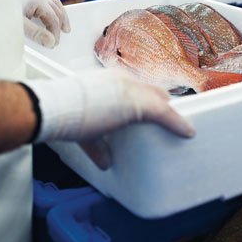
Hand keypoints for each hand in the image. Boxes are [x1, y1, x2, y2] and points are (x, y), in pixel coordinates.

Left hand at [20, 0, 70, 47]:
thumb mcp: (18, 26)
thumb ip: (36, 34)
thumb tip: (51, 41)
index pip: (53, 19)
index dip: (55, 33)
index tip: (52, 44)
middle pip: (57, 11)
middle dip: (59, 26)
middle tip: (57, 40)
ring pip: (55, 5)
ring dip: (60, 17)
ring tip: (64, 29)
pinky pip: (48, 3)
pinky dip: (53, 12)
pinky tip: (50, 19)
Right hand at [24, 69, 194, 169]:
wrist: (53, 108)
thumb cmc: (62, 113)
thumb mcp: (84, 127)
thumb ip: (97, 143)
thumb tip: (104, 160)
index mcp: (109, 81)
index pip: (136, 88)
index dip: (146, 100)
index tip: (152, 111)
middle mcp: (122, 80)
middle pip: (151, 92)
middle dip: (161, 105)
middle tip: (169, 120)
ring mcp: (131, 90)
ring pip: (160, 101)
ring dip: (170, 115)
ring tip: (180, 125)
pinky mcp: (138, 104)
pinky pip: (164, 113)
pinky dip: (177, 123)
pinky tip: (187, 132)